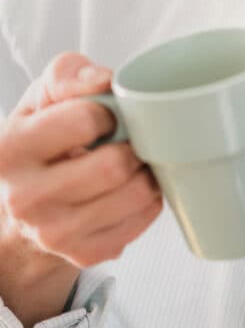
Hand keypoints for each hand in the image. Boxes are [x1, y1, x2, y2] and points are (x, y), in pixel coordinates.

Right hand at [0, 53, 162, 326]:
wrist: (25, 203)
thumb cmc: (42, 139)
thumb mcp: (43, 97)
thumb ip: (68, 74)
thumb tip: (104, 81)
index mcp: (10, 151)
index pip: (85, 120)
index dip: (108, 112)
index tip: (106, 117)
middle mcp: (25, 198)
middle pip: (114, 165)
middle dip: (133, 145)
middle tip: (129, 141)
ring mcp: (53, 232)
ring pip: (135, 194)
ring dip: (146, 172)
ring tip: (133, 162)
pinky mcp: (83, 253)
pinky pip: (143, 219)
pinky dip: (148, 199)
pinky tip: (130, 189)